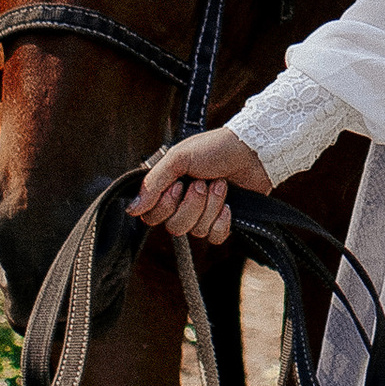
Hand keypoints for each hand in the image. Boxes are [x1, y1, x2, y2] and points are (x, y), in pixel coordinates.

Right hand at [130, 128, 270, 251]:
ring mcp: (204, 214)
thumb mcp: (179, 158)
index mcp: (168, 188)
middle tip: (203, 182)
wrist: (253, 150)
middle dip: (192, 204)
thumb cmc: (216, 148)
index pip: (152, 216)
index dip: (165, 205)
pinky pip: (214, 237)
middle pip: (174, 227)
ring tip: (221, 184)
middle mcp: (183, 204)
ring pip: (196, 231)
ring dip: (211, 206)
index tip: (178, 184)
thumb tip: (132, 210)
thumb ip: (153, 184)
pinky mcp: (224, 221)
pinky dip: (222, 222)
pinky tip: (229, 206)